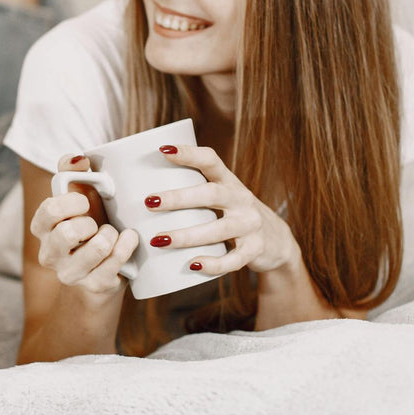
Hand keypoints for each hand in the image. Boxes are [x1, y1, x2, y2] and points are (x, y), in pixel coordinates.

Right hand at [27, 154, 139, 296]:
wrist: (105, 265)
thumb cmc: (91, 222)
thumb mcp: (80, 194)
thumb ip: (72, 171)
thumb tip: (79, 159)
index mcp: (42, 228)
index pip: (48, 211)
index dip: (71, 203)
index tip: (85, 203)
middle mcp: (50, 254)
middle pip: (66, 233)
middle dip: (88, 223)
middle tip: (96, 223)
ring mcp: (71, 274)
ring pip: (95, 250)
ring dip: (109, 235)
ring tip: (112, 232)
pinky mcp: (94, 286)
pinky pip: (113, 265)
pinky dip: (125, 247)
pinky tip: (128, 239)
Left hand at [149, 144, 302, 278]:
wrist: (276, 241)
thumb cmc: (231, 215)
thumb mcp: (220, 197)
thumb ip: (193, 192)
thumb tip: (137, 192)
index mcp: (228, 181)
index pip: (210, 160)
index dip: (189, 153)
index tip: (163, 150)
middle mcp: (241, 199)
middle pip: (210, 194)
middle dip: (179, 198)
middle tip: (150, 201)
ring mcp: (250, 224)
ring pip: (218, 229)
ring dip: (187, 234)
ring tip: (159, 239)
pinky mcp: (255, 249)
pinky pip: (233, 259)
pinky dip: (213, 263)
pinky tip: (192, 264)